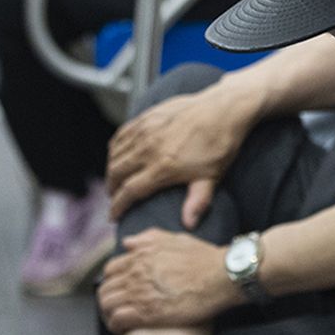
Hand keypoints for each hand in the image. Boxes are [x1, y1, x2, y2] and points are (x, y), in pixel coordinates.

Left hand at [97, 229, 240, 332]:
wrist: (222, 276)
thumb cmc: (204, 258)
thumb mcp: (175, 238)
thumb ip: (148, 239)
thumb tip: (128, 242)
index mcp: (140, 256)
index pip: (110, 270)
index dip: (111, 282)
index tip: (118, 290)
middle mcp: (136, 273)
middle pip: (105, 289)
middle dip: (107, 300)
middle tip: (115, 309)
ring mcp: (141, 293)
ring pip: (107, 305)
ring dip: (108, 314)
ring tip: (116, 321)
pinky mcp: (149, 313)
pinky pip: (118, 320)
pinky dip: (116, 326)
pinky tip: (122, 330)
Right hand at [107, 83, 263, 222]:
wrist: (224, 109)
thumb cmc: (220, 144)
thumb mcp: (212, 177)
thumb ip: (197, 201)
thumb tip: (189, 225)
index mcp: (163, 166)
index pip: (130, 191)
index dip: (118, 206)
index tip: (113, 217)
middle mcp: (149, 148)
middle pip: (117, 173)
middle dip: (112, 189)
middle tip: (114, 199)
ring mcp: (145, 130)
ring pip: (115, 153)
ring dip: (111, 169)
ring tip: (114, 181)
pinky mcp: (146, 117)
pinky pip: (121, 134)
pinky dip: (114, 148)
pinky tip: (117, 155)